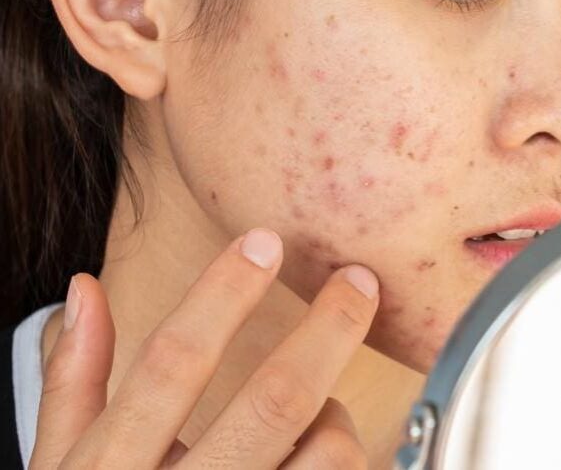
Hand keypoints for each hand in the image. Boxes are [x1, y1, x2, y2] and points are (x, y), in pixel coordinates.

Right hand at [29, 228, 379, 468]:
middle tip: (358, 281)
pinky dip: (344, 462)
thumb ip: (74, 383)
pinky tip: (319, 460)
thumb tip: (84, 292)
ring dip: (336, 417)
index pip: (174, 362)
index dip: (224, 294)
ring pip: (327, 452)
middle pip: (275, 401)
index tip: (265, 241)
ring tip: (316, 416)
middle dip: (327, 329)